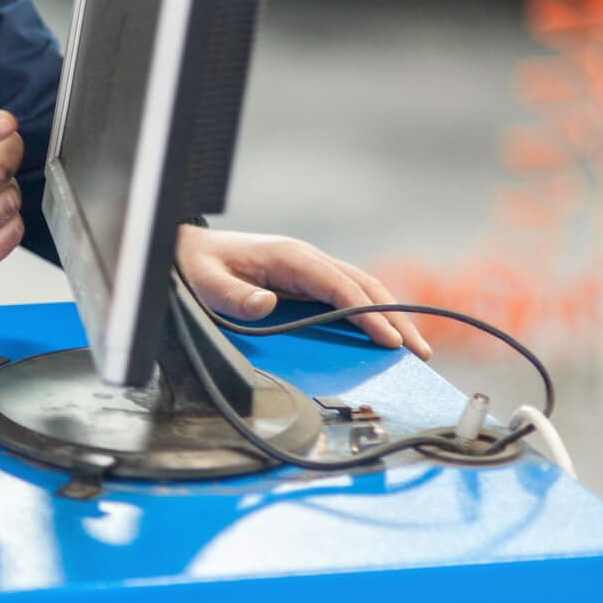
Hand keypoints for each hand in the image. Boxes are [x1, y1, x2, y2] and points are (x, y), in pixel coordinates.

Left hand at [175, 226, 430, 358]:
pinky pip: (346, 295)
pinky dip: (370, 314)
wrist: (184, 250)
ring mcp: (309, 267)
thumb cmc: (195, 265)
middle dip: (395, 318)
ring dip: (389, 316)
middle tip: (419, 352)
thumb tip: (266, 305)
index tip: (390, 341)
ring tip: (412, 348)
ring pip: (361, 289)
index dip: (368, 315)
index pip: (341, 287)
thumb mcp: (207, 283)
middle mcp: (306, 258)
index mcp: (290, 257)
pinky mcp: (305, 279)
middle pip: (363, 286)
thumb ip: (234, 296)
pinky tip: (382, 336)